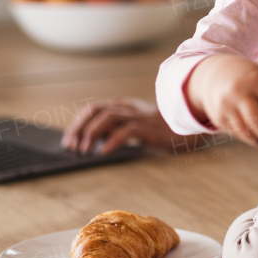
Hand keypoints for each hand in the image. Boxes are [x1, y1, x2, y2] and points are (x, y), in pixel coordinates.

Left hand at [61, 98, 179, 152]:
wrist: (189, 126)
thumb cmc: (161, 129)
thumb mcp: (135, 126)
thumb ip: (116, 130)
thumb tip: (92, 143)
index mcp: (123, 106)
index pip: (93, 108)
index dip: (78, 124)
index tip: (68, 142)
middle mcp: (128, 107)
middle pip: (96, 109)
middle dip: (80, 127)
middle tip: (72, 147)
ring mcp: (138, 115)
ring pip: (108, 117)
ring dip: (92, 133)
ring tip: (85, 151)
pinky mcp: (148, 127)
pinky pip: (127, 130)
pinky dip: (113, 140)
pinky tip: (105, 152)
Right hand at [186, 54, 257, 150]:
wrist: (214, 73)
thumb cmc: (249, 80)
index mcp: (256, 80)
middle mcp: (239, 92)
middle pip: (257, 121)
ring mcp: (226, 105)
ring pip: (246, 131)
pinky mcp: (218, 117)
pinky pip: (237, 133)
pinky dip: (249, 137)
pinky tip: (255, 135)